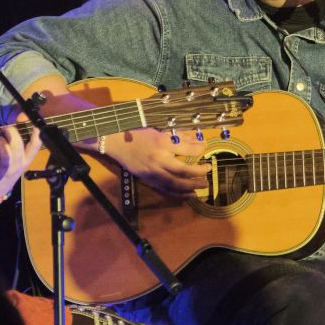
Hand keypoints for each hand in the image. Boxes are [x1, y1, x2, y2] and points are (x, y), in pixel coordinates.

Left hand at [0, 120, 35, 205]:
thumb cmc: (6, 171)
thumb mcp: (16, 161)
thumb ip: (17, 145)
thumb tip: (16, 123)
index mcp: (26, 161)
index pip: (35, 147)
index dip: (37, 135)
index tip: (35, 124)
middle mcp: (18, 166)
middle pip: (18, 147)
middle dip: (12, 134)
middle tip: (6, 128)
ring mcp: (5, 170)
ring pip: (6, 154)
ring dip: (0, 142)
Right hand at [93, 127, 212, 197]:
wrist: (117, 143)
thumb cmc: (139, 133)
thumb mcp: (160, 130)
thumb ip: (179, 136)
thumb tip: (197, 141)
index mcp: (162, 143)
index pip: (187, 149)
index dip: (199, 149)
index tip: (206, 148)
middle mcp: (158, 159)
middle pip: (182, 170)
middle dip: (198, 173)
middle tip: (208, 171)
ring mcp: (152, 171)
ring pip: (175, 183)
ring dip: (191, 186)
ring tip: (202, 186)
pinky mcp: (148, 179)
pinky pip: (165, 189)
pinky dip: (178, 193)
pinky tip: (188, 194)